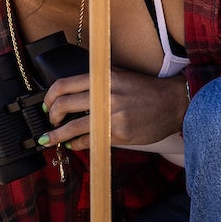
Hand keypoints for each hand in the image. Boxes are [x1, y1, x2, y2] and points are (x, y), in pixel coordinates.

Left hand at [39, 68, 187, 149]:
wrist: (174, 102)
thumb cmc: (145, 90)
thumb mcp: (118, 77)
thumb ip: (94, 84)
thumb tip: (67, 98)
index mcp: (102, 77)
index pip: (63, 86)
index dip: (49, 97)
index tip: (45, 105)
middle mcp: (104, 94)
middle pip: (62, 105)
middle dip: (51, 116)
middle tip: (49, 122)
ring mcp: (111, 115)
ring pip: (72, 127)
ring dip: (57, 135)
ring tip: (50, 139)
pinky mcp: (118, 133)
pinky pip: (88, 140)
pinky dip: (76, 143)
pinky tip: (74, 144)